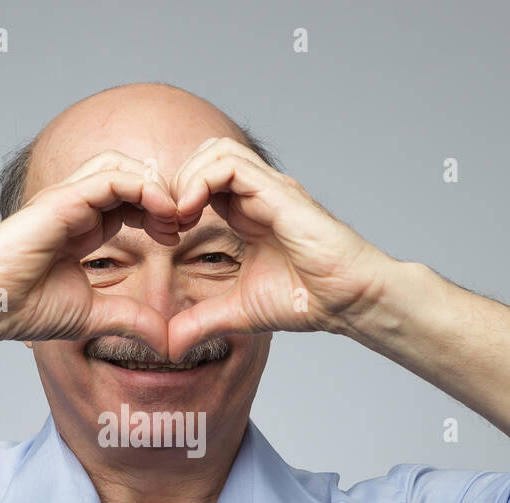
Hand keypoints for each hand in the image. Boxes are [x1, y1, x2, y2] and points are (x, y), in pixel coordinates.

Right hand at [0, 149, 180, 355]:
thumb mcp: (94, 316)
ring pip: (120, 165)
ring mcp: (66, 199)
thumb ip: (131, 321)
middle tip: (180, 223)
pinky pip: (111, 177)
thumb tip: (166, 343)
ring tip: (173, 215)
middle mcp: (74, 206)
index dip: (158, 211)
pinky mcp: (61, 200)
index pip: (128, 199)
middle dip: (161, 193)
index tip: (175, 238)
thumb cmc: (26, 309)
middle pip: (128, 173)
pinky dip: (142, 188)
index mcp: (81, 226)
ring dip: (154, 185)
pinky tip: (161, 212)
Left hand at [165, 137, 390, 359]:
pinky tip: (191, 213)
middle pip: (206, 155)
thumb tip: (171, 345)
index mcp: (246, 213)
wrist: (346, 300)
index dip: (175, 199)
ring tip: (178, 216)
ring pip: (216, 151)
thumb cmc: (305, 300)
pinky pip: (230, 165)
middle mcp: (257, 194)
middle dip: (176, 181)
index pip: (201, 180)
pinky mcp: (278, 193)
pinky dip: (201, 181)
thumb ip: (202, 322)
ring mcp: (269, 189)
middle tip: (166, 221)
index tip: (163, 234)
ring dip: (187, 178)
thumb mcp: (237, 312)